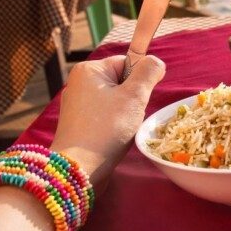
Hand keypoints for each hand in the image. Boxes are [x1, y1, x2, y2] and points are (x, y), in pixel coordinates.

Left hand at [50, 55, 164, 187]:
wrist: (78, 169)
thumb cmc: (107, 128)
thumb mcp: (134, 96)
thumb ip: (149, 72)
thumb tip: (156, 62)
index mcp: (89, 69)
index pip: (128, 63)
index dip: (139, 81)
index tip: (137, 100)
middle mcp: (78, 82)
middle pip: (122, 82)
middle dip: (132, 99)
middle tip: (130, 117)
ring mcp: (75, 104)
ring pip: (115, 100)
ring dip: (125, 113)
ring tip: (121, 129)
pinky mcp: (76, 123)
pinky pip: (104, 115)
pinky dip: (113, 124)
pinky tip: (112, 137)